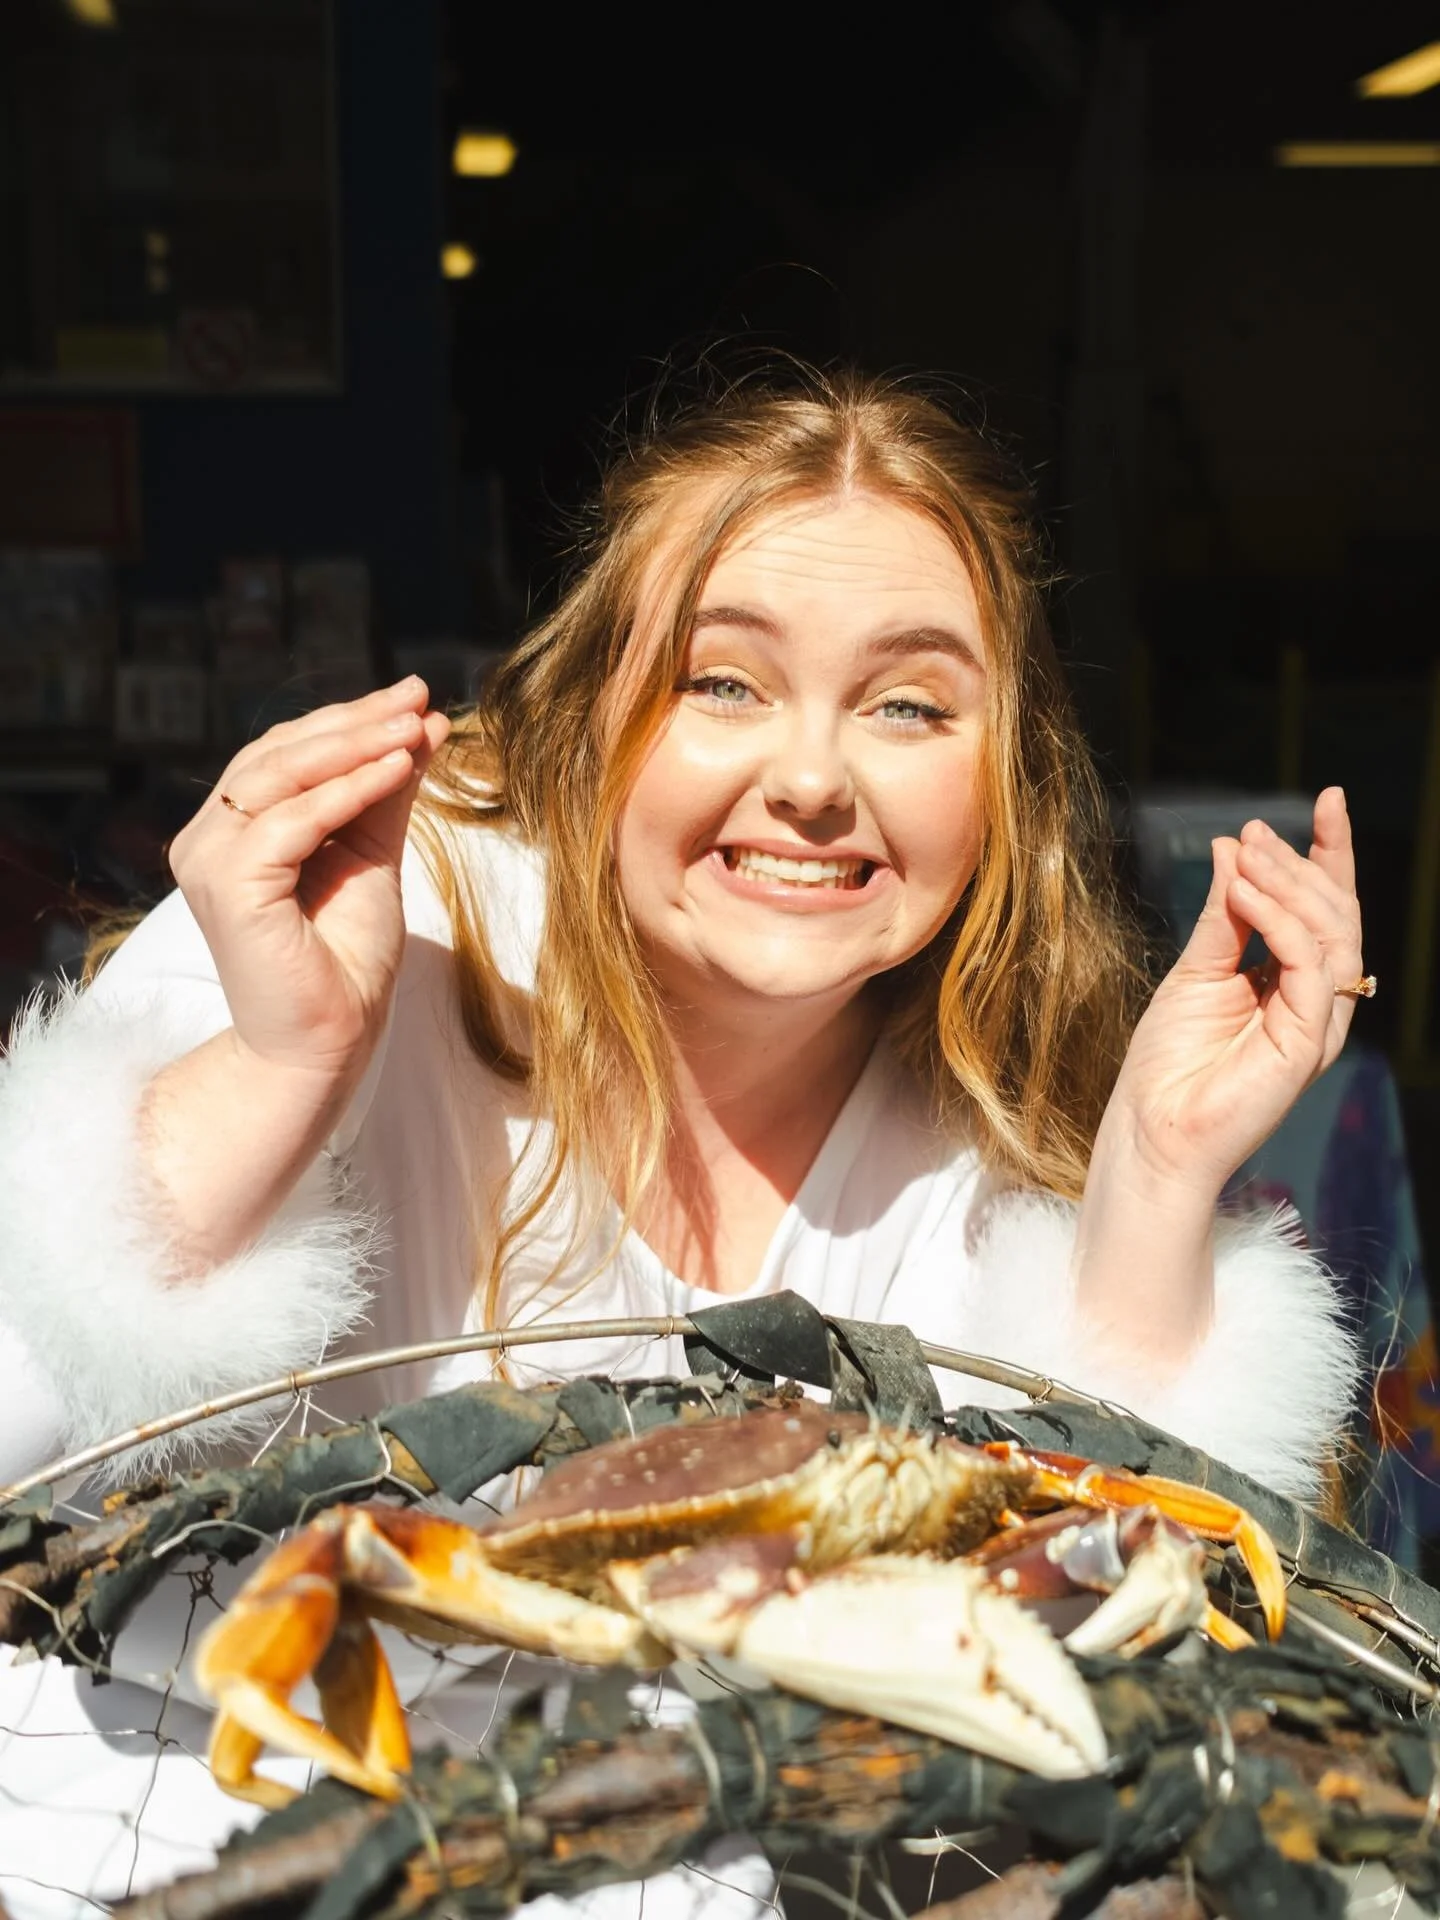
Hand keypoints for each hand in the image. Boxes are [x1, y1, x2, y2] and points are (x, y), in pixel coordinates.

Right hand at [168, 677, 450, 1085]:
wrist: (328, 1043)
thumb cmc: (344, 960)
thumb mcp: (372, 856)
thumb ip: (387, 791)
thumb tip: (426, 720)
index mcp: (233, 830)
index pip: (287, 751)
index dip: (350, 719)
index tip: (414, 696)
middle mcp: (207, 839)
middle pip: (281, 753)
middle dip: (356, 722)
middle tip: (417, 697)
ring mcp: (208, 861)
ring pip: (282, 777)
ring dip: (355, 746)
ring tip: (415, 726)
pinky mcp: (226, 887)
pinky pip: (292, 822)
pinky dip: (348, 791)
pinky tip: (399, 770)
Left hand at [1104, 786, 1364, 1201]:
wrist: (1151, 1129)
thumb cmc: (1169, 1062)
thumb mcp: (1195, 968)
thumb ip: (1223, 913)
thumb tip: (1234, 846)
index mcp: (1292, 984)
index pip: (1325, 909)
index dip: (1330, 854)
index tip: (1327, 800)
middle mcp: (1314, 1001)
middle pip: (1337, 914)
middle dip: (1303, 861)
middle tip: (1254, 832)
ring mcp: (1316, 1022)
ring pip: (1332, 932)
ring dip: (1288, 883)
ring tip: (1247, 854)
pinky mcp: (1306, 1041)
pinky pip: (1309, 962)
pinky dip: (1280, 919)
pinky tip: (1244, 893)